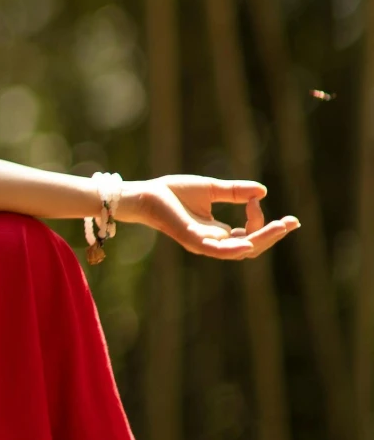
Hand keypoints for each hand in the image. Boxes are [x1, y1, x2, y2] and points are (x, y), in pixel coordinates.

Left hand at [121, 176, 298, 260]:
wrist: (146, 193)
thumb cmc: (173, 192)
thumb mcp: (212, 189)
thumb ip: (236, 192)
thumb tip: (263, 192)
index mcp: (218, 233)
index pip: (249, 235)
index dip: (259, 219)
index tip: (255, 198)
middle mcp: (213, 242)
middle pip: (251, 246)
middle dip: (273, 235)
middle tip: (293, 222)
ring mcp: (204, 243)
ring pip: (240, 249)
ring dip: (263, 238)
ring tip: (281, 226)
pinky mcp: (192, 240)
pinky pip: (218, 250)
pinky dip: (235, 247)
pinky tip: (250, 240)